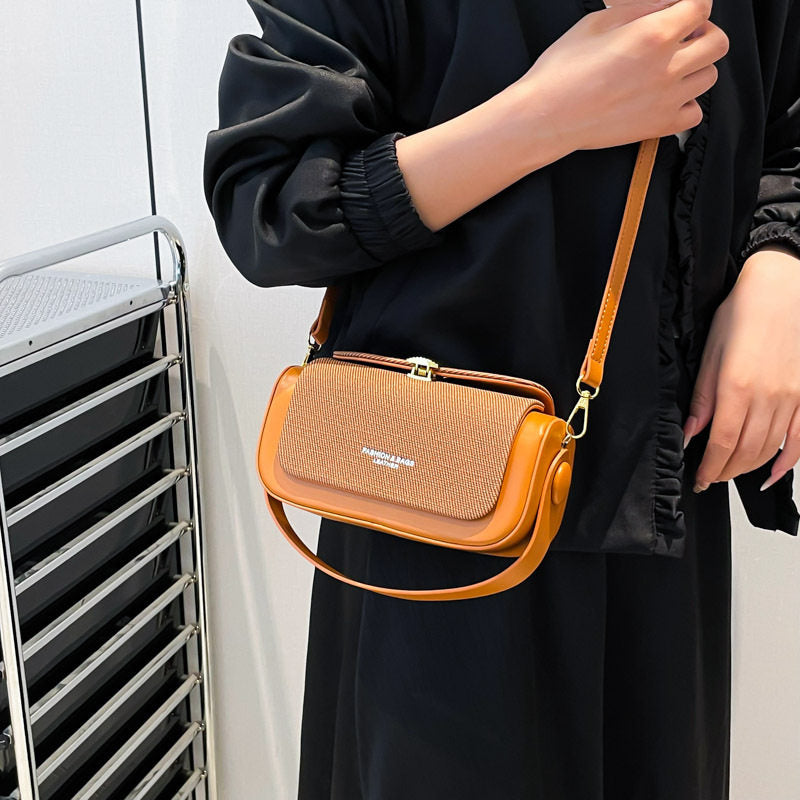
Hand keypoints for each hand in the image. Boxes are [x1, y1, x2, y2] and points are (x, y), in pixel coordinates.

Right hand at [513, 0, 728, 151]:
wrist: (545, 117)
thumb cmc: (562, 72)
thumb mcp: (597, 22)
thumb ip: (640, 7)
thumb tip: (667, 3)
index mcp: (653, 34)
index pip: (702, 7)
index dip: (692, 5)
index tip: (682, 11)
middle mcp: (667, 67)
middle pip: (717, 42)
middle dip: (702, 34)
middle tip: (681, 38)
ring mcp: (666, 100)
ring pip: (709, 76)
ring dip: (695, 68)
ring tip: (669, 70)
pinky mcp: (658, 126)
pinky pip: (695, 113)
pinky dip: (686, 103)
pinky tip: (665, 98)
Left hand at [683, 245, 799, 491]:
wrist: (782, 288)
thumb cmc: (742, 314)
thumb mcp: (710, 354)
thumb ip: (702, 398)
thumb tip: (691, 433)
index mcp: (737, 388)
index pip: (722, 444)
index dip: (709, 468)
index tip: (698, 479)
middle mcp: (768, 398)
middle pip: (746, 452)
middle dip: (724, 471)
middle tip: (709, 477)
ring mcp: (792, 399)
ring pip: (769, 449)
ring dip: (748, 467)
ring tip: (730, 472)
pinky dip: (787, 461)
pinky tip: (773, 474)